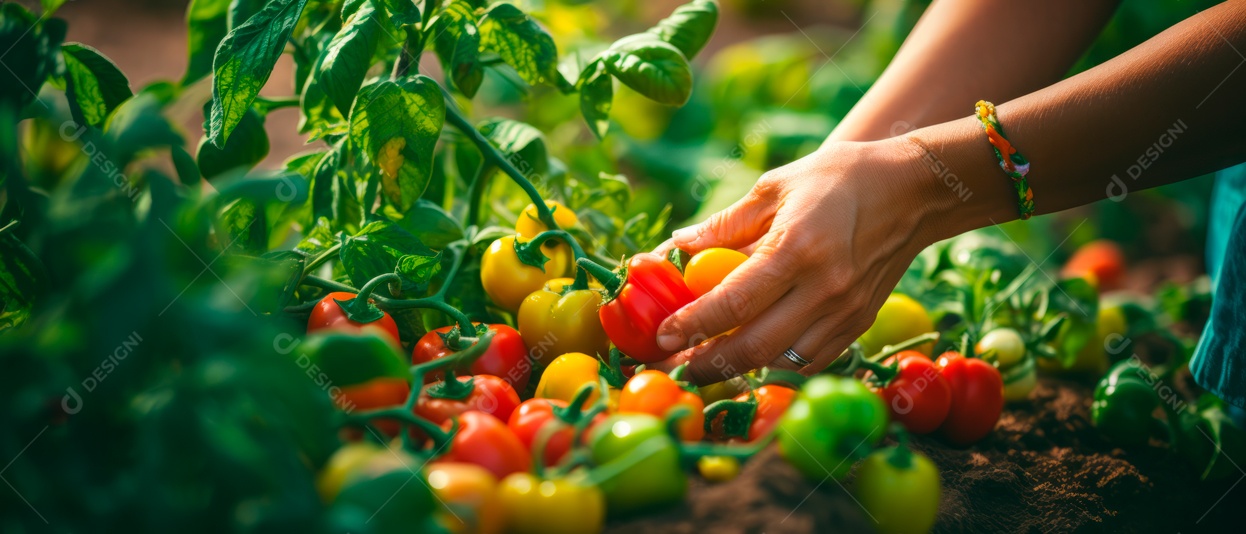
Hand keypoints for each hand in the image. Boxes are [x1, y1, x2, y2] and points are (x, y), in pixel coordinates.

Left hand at [649, 138, 939, 384]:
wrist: (913, 190)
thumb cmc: (837, 178)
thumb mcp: (775, 187)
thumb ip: (725, 224)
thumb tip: (678, 246)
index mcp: (796, 248)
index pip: (733, 303)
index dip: (692, 324)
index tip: (662, 334)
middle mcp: (823, 288)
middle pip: (754, 347)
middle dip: (707, 364)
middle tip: (675, 365)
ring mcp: (845, 312)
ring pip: (781, 362)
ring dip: (738, 369)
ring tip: (704, 364)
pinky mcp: (859, 324)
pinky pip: (809, 360)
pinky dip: (776, 364)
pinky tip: (751, 355)